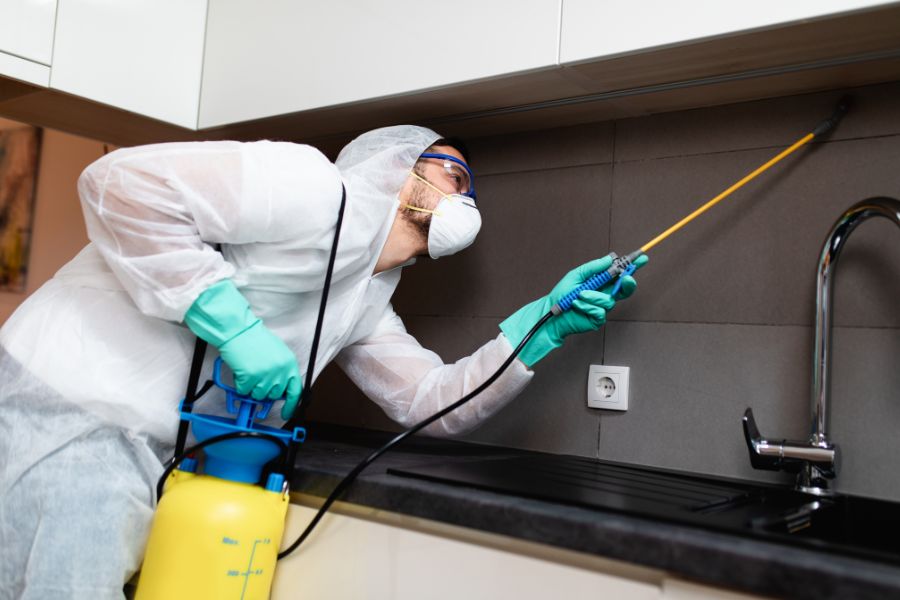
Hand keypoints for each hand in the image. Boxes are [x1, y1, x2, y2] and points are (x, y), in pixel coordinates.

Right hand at [218, 320, 302, 411]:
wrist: (239, 331)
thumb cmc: (256, 339)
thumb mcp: (278, 353)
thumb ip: (282, 371)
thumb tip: (280, 390)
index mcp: (290, 364)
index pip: (295, 391)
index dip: (291, 405)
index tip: (286, 413)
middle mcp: (280, 371)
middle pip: (273, 395)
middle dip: (265, 390)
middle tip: (258, 377)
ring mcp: (266, 375)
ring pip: (258, 395)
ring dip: (252, 387)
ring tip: (250, 370)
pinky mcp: (251, 377)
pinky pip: (244, 391)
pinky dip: (240, 384)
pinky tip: (242, 370)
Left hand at [499, 253, 647, 366]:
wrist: (552, 312)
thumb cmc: (562, 294)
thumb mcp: (577, 275)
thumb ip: (593, 267)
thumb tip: (610, 258)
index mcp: (602, 282)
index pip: (621, 273)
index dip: (633, 267)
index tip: (642, 259)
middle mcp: (605, 294)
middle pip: (625, 289)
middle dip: (627, 282)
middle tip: (626, 278)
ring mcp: (602, 307)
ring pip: (609, 300)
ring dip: (593, 296)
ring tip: (579, 295)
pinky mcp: (597, 319)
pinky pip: (600, 312)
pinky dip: (587, 307)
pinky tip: (577, 305)